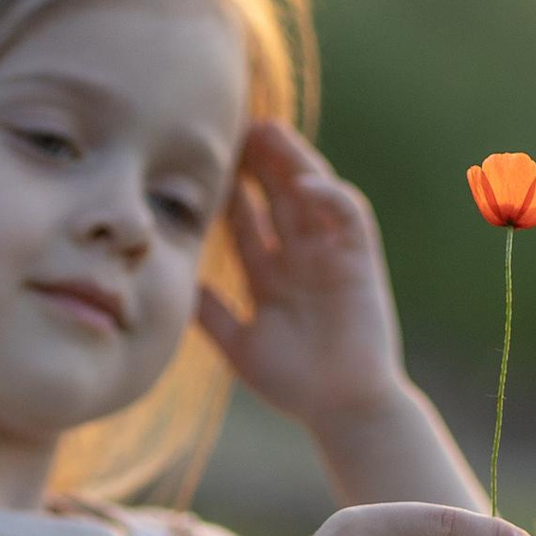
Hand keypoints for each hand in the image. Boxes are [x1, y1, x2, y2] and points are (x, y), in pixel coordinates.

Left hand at [195, 120, 409, 435]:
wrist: (343, 410)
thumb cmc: (295, 384)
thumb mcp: (238, 343)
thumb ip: (210, 313)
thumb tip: (174, 285)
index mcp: (271, 273)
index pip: (246, 218)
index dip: (226, 190)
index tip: (198, 162)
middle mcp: (301, 256)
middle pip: (276, 194)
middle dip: (257, 160)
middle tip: (231, 125)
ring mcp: (331, 255)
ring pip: (311, 192)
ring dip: (293, 161)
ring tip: (267, 131)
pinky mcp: (361, 261)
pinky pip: (349, 216)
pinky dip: (330, 196)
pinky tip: (304, 184)